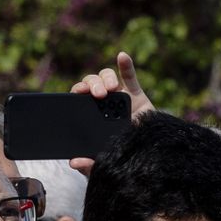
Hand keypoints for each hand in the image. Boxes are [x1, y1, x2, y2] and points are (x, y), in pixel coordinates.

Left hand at [69, 53, 154, 173]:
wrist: (147, 159)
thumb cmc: (120, 158)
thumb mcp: (103, 164)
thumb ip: (88, 164)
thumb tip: (73, 163)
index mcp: (89, 115)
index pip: (78, 98)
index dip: (77, 91)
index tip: (79, 92)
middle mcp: (102, 103)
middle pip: (92, 83)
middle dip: (92, 84)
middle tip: (97, 94)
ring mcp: (119, 97)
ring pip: (107, 77)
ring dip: (106, 78)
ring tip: (112, 88)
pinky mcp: (136, 95)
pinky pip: (130, 76)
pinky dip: (126, 65)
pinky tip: (122, 56)